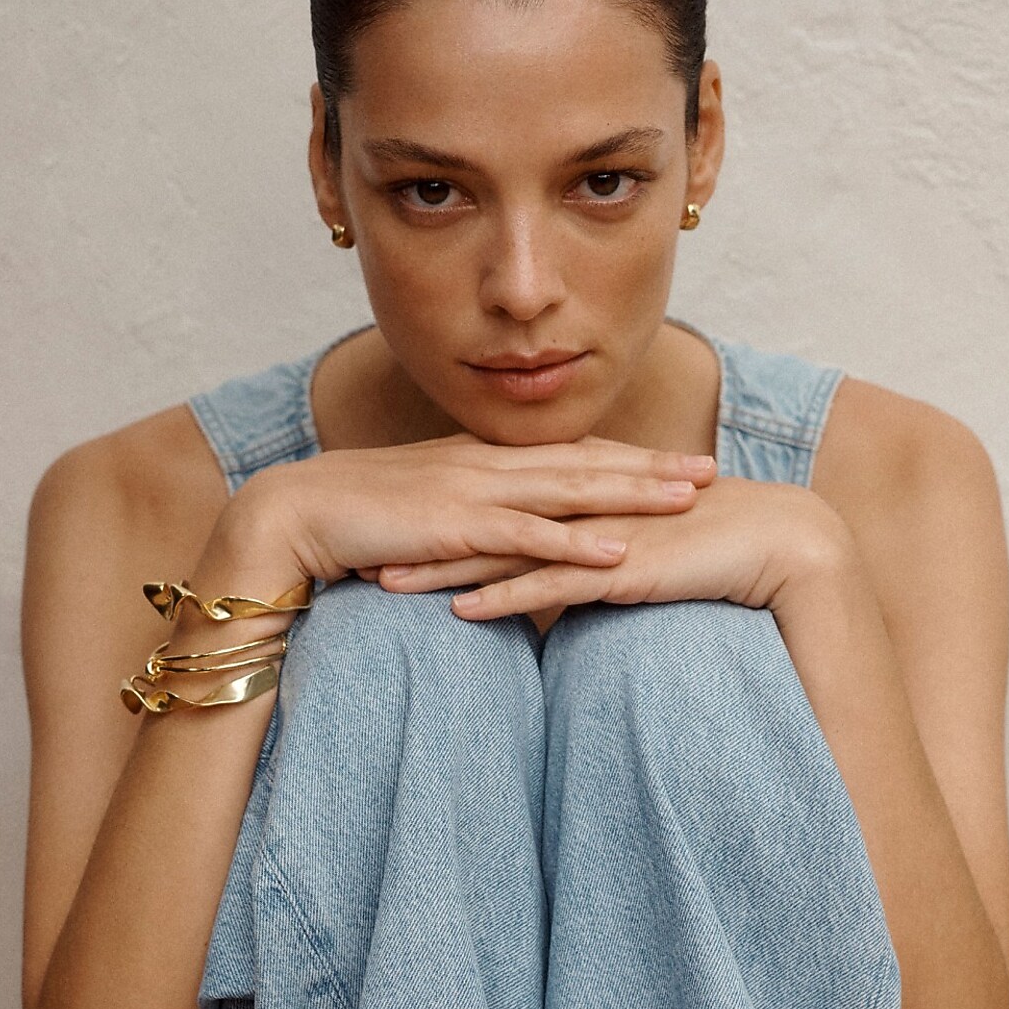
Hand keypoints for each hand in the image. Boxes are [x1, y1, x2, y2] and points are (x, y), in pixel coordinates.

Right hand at [212, 433, 717, 585]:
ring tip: (688, 499)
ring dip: (633, 494)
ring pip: (570, 490)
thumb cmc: (355, 521)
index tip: (676, 463)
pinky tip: (618, 552)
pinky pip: (527, 536)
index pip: (569, 456)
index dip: (627, 459)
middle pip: (586, 464)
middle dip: (652, 467)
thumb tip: (504, 544)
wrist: (295, 514)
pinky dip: (574, 543)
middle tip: (712, 470)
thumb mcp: (425, 515)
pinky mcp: (455, 527)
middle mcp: (487, 467)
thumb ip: (471, 523)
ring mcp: (473, 492)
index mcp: (483, 462)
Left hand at [372, 476, 854, 617]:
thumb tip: (559, 582)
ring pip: (502, 552)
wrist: (777, 540)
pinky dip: (502, 599)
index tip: (388, 524)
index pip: (495, 503)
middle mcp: (578, 508)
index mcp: (580, 497)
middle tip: (361, 544)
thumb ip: (594, 558)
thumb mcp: (638, 550)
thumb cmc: (711, 548)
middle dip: (418, 535)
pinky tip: (460, 614)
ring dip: (442, 569)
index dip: (439, 513)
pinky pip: (550, 586)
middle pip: (481, 520)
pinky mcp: (618, 568)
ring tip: (384, 582)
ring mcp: (595, 535)